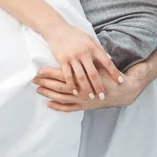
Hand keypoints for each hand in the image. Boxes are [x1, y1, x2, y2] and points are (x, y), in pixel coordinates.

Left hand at [33, 63, 148, 111]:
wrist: (123, 91)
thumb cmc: (109, 75)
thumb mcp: (99, 62)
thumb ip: (88, 56)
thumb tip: (77, 49)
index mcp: (82, 75)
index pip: (62, 74)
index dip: (50, 73)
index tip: (39, 71)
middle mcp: (80, 88)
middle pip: (59, 85)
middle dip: (46, 83)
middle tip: (34, 81)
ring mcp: (81, 98)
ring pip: (61, 97)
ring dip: (49, 93)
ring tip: (38, 90)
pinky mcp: (83, 105)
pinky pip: (68, 107)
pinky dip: (58, 106)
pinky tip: (50, 104)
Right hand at [45, 23, 123, 99]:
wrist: (57, 29)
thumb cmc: (75, 34)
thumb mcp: (90, 38)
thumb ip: (100, 49)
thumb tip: (110, 59)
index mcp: (92, 47)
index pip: (106, 61)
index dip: (114, 72)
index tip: (120, 81)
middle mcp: (83, 52)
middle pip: (93, 73)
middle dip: (99, 86)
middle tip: (103, 96)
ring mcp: (72, 57)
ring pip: (81, 77)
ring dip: (86, 88)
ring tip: (91, 97)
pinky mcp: (62, 60)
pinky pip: (67, 75)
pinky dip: (72, 85)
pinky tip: (75, 91)